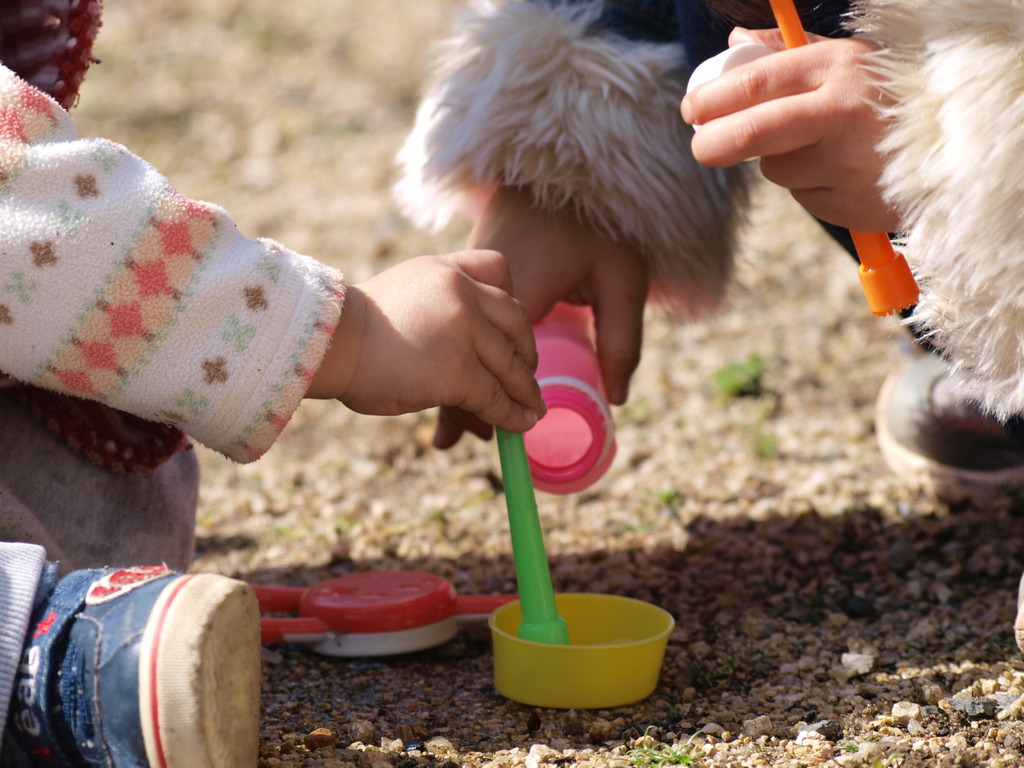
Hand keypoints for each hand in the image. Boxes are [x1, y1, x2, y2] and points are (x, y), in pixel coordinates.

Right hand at [307, 250, 544, 434]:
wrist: (329, 344)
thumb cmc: (353, 328)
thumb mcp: (402, 290)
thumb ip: (438, 300)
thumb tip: (463, 336)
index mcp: (447, 269)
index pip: (499, 269)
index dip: (511, 300)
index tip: (513, 327)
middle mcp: (462, 293)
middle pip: (517, 320)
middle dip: (526, 351)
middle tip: (527, 374)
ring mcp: (464, 332)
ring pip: (512, 365)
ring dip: (525, 391)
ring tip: (533, 410)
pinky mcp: (459, 372)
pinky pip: (496, 397)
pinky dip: (511, 415)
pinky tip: (517, 425)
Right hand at [432, 185, 648, 447]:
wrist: (571, 162)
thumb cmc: (602, 223)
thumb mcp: (624, 279)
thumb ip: (623, 338)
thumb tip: (618, 398)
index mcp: (518, 288)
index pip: (488, 361)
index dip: (476, 402)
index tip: (482, 438)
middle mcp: (481, 282)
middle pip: (460, 353)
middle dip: (460, 398)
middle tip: (466, 440)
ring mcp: (469, 271)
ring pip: (454, 337)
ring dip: (456, 373)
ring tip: (460, 419)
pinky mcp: (470, 266)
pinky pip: (459, 318)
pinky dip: (458, 346)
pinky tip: (460, 369)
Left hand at [681, 28, 900, 232]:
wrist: (961, 142)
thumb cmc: (892, 93)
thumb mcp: (850, 58)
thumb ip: (788, 52)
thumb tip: (734, 42)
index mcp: (837, 68)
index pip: (754, 83)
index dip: (711, 100)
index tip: (692, 109)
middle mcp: (842, 114)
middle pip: (751, 134)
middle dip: (713, 144)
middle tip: (700, 148)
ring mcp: (848, 163)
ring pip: (777, 170)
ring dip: (782, 162)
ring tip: (823, 147)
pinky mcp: (853, 204)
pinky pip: (805, 198)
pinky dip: (812, 187)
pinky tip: (843, 171)